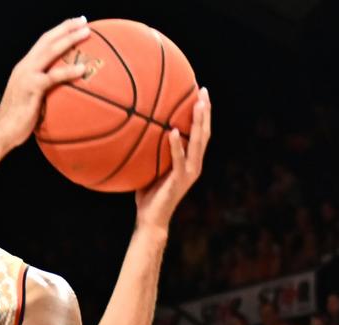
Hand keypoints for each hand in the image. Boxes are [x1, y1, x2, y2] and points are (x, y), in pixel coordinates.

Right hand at [0, 16, 93, 149]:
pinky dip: (68, 71)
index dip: (59, 31)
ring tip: (86, 33)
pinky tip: (82, 69)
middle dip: (66, 28)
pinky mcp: (31, 88)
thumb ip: (43, 89)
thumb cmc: (18, 121)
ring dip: (69, 39)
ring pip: (50, 51)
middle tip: (84, 21)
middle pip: (47, 40)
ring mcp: (27, 76)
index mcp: (24, 67)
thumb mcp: (31, 98)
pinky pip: (53, 77)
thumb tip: (61, 91)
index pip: (43, 43)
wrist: (1, 132)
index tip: (75, 24)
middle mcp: (24, 67)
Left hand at [135, 88, 211, 231]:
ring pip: (198, 142)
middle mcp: (194, 164)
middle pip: (205, 132)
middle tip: (203, 90)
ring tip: (197, 103)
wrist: (151, 219)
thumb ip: (149, 151)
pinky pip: (179, 159)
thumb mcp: (149, 168)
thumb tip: (133, 131)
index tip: (199, 93)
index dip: (202, 114)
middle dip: (205, 110)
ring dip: (198, 122)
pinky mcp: (180, 180)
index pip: (200, 132)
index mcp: (190, 160)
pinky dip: (177, 145)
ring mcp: (189, 172)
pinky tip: (173, 131)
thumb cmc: (148, 195)